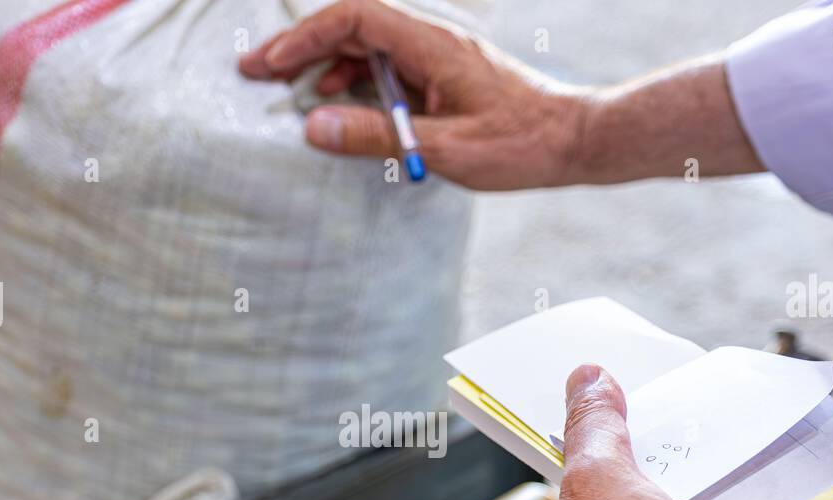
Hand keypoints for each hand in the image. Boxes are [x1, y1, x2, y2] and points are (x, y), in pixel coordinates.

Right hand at [239, 0, 585, 189]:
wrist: (574, 140)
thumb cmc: (522, 143)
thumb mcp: (445, 148)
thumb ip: (378, 136)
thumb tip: (315, 127)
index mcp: (431, 44)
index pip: (354, 18)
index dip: (305, 37)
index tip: (270, 66)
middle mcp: (431, 40)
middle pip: (353, 26)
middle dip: (302, 48)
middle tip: (257, 75)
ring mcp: (437, 57)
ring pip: (368, 48)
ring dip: (328, 67)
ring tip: (293, 97)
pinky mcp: (443, 77)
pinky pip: (388, 70)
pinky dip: (356, 84)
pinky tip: (342, 109)